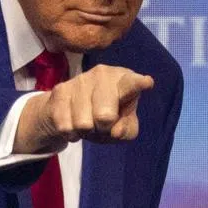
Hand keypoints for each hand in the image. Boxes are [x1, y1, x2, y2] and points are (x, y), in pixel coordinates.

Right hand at [14, 64, 154, 153]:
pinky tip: (72, 122)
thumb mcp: (123, 126)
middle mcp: (103, 74)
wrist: (68, 111)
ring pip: (84, 124)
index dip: (138, 84)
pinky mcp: (60, 91)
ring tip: (87, 122)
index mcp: (124, 79)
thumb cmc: (104, 116)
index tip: (147, 83)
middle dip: (104, 127)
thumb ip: (127, 129)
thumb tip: (115, 130)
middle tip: (102, 123)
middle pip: (105, 116)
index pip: (131, 84)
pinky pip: (67, 126)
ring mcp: (80, 80)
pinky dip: (71, 133)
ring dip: (86, 131)